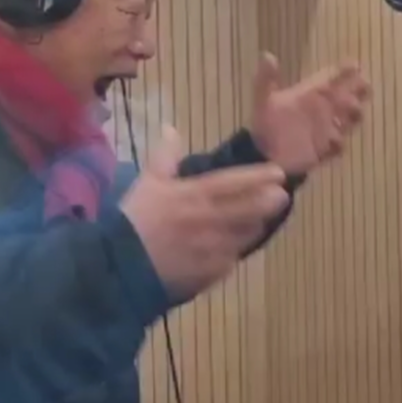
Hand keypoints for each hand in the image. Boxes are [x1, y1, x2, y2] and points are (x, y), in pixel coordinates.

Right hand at [120, 126, 288, 301]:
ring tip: (261, 219)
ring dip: (255, 225)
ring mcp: (214, 249)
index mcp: (195, 196)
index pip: (235, 182)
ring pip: (245, 235)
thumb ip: (164, 157)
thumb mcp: (146, 183)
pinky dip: (234, 251)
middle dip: (269, 202)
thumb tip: (171, 128)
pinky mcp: (211, 273)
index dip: (259, 177)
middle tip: (282, 195)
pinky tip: (235, 247)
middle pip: (250, 209)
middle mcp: (211, 221)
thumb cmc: (133, 221)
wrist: (119, 269)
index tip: (278, 173)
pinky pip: (230, 260)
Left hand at [249, 54, 369, 175]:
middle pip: (348, 96)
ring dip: (353, 115)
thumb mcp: (263, 100)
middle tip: (364, 89)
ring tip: (351, 115)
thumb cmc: (265, 124)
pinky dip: (338, 143)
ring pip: (349, 119)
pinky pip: (338, 145)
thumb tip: (267, 55)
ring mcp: (325, 129)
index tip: (356, 65)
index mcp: (309, 94)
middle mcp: (321, 109)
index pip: (331, 78)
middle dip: (359, 91)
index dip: (344, 71)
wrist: (262, 155)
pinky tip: (334, 143)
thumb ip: (266, 79)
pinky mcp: (324, 148)